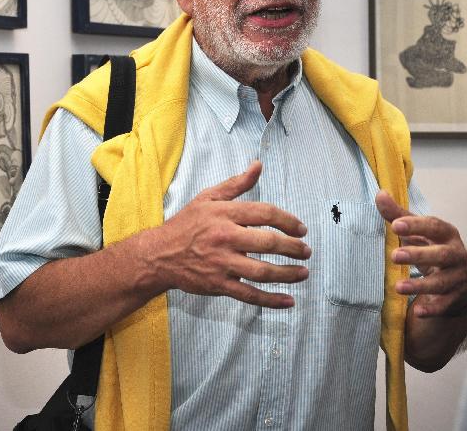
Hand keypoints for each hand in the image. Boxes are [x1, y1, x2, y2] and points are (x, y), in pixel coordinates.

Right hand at [153, 160, 310, 308]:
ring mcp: (222, 263)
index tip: (301, 229)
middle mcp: (225, 238)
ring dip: (288, 273)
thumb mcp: (208, 198)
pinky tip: (288, 300)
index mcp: (224, 214)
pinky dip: (271, 300)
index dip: (288, 220)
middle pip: (268, 242)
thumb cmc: (185, 224)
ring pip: (262, 271)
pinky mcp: (219, 285)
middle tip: (306, 250)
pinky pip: (249, 294)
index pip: (264, 213)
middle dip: (293, 247)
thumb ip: (236, 184)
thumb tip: (258, 166)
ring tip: (303, 272)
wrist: (159, 254)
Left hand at [376, 191, 466, 317]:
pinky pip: (445, 304)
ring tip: (398, 287)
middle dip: (419, 255)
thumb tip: (380, 194)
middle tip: (394, 255)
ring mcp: (458, 277)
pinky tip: (418, 312)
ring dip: (421, 285)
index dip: (416, 225)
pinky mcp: (456, 297)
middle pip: (442, 255)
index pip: (433, 226)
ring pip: (442, 282)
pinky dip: (433, 308)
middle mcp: (456, 254)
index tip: (395, 225)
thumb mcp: (417, 231)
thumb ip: (399, 215)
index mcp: (447, 234)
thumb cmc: (432, 246)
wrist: (457, 275)